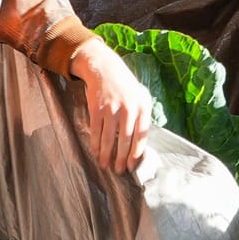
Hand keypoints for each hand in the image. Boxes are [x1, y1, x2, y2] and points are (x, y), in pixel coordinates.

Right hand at [68, 38, 151, 171]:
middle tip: (118, 171)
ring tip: (104, 165)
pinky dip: (95, 143)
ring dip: (106, 155)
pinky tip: (95, 152)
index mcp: (143, 108)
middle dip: (121, 159)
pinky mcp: (97, 108)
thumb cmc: (125, 88)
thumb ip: (142, 119)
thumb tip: (140, 146)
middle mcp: (129, 109)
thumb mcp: (140, 98)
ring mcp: (112, 108)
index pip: (141, 137)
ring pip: (109, 138)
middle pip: (125, 141)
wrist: (105, 69)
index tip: (132, 166)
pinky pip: (96, 131)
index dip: (136, 154)